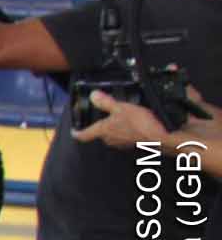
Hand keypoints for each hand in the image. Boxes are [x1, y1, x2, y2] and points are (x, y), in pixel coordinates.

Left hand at [75, 84, 215, 149]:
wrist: (166, 137)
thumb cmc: (142, 125)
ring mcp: (126, 143)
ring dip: (117, 127)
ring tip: (121, 117)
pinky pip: (130, 135)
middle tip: (100, 118)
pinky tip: (139, 121)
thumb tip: (94, 96)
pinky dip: (131, 128)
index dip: (77, 132)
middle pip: (101, 135)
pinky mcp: (139, 142)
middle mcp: (113, 140)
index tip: (73, 131)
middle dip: (100, 127)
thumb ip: (106, 103)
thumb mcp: (122, 108)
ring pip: (116, 135)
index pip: (84, 135)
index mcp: (104, 132)